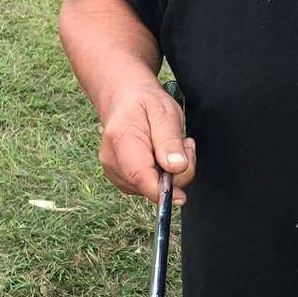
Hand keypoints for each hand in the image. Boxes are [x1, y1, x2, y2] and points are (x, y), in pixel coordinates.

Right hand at [99, 86, 195, 203]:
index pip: (140, 177)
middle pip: (149, 186)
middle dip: (175, 173)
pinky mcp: (123, 179)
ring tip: (170, 147)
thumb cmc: (144, 103)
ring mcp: (115, 172)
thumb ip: (170, 139)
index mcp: (121, 140)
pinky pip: (149, 187)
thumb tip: (176, 167)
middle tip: (184, 145)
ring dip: (170, 174)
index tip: (181, 196)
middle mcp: (113, 161)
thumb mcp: (164, 112)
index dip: (162, 191)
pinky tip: (161, 157)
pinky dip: (161, 176)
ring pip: (151, 189)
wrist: (124, 100)